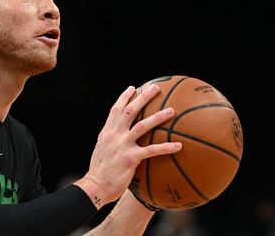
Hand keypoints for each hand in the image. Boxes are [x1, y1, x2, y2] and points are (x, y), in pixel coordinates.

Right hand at [76, 84, 181, 208]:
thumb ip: (110, 140)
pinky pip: (151, 150)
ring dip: (157, 117)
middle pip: (130, 111)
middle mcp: (114, 135)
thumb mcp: (101, 150)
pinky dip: (166, 147)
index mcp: (107, 132)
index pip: (115, 110)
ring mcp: (122, 145)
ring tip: (171, 111)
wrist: (96, 186)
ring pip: (142, 126)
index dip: (124, 97)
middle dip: (143, 97)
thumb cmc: (100, 171)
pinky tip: (178, 146)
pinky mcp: (130, 158)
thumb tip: (118, 136)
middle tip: (155, 88)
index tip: (133, 88)